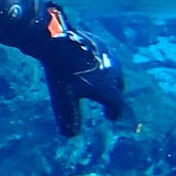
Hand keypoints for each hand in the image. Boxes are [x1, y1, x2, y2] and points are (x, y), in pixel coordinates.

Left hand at [35, 18, 125, 136]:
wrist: (57, 41)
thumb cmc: (61, 73)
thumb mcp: (63, 99)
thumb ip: (68, 117)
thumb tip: (70, 134)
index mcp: (108, 89)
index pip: (117, 105)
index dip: (114, 112)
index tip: (110, 116)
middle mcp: (113, 72)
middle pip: (118, 86)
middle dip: (114, 94)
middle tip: (108, 101)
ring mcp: (107, 55)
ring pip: (113, 69)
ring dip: (108, 78)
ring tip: (99, 82)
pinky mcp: (98, 42)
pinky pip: (103, 56)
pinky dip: (99, 64)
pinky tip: (88, 64)